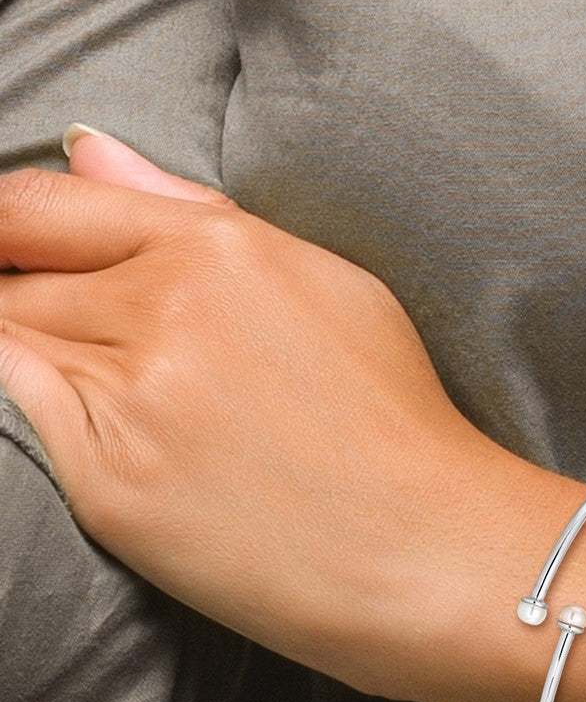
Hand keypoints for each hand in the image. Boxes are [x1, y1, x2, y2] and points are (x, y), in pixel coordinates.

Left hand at [0, 130, 506, 698]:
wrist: (428, 549)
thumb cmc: (397, 421)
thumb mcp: (329, 286)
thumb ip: (195, 212)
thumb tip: (90, 152)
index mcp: (222, 251)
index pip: (43, 207)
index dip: (11, 230)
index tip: (20, 256)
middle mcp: (167, 311)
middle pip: (18, 279)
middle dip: (32, 301)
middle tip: (108, 353)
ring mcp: (133, 401)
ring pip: (11, 346)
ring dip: (43, 363)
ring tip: (139, 405)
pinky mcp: (110, 488)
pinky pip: (23, 421)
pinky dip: (45, 416)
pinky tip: (124, 441)